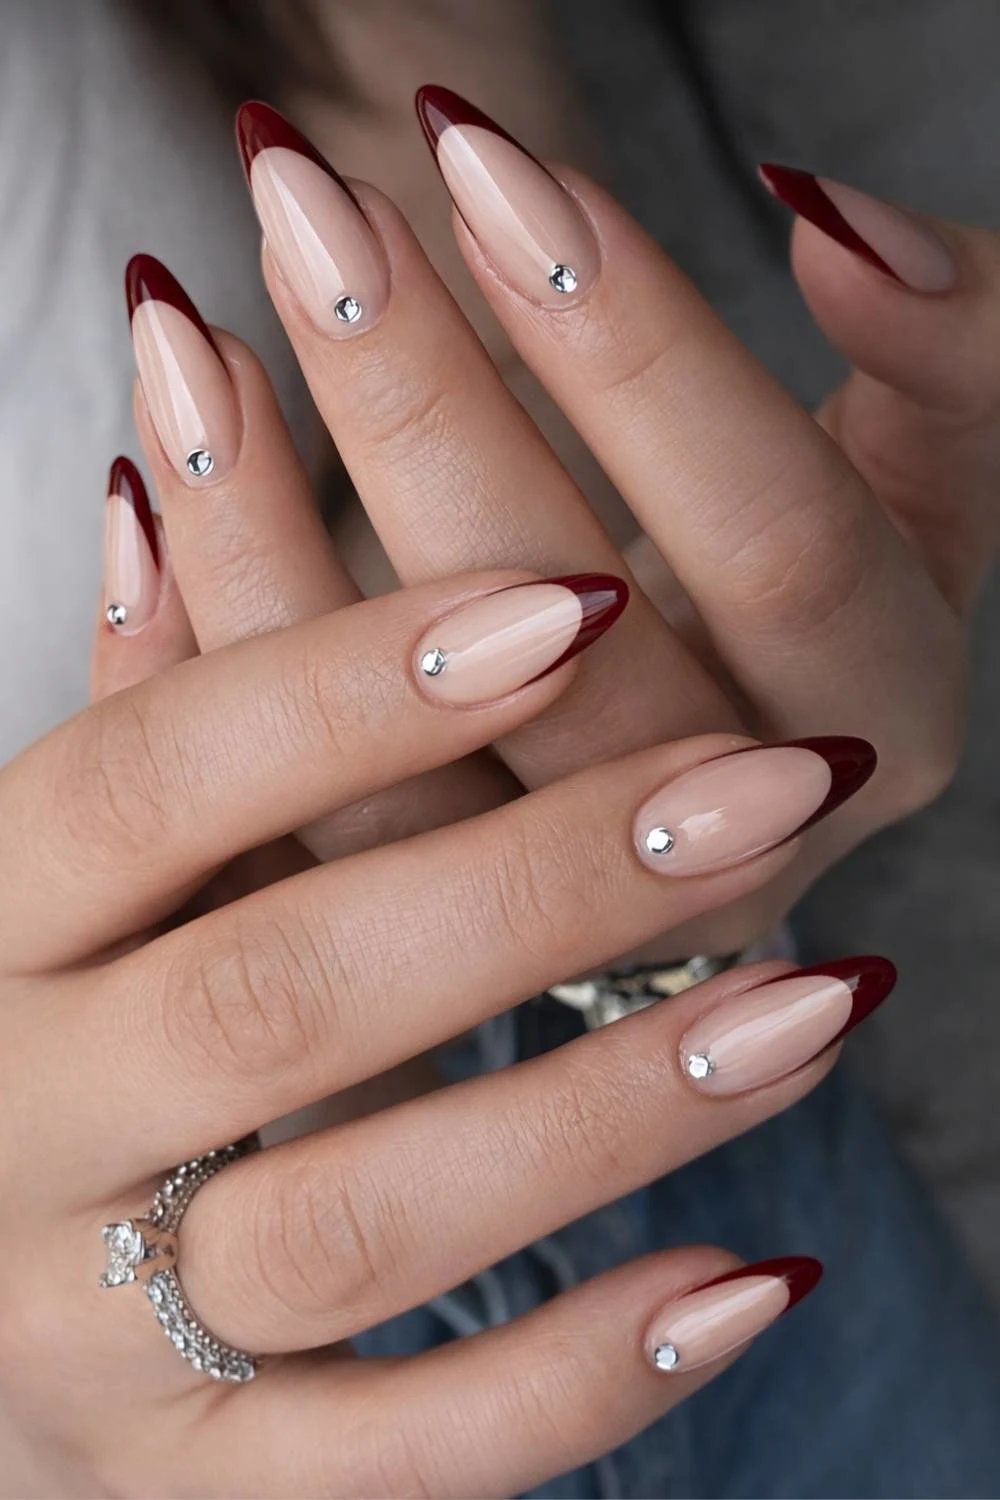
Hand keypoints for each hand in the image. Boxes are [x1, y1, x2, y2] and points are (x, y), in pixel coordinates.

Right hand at [2, 555, 877, 1493]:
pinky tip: (748, 1275)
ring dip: (608, 1110)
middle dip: (543, 886)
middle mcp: (18, 1121)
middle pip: (280, 996)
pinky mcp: (185, 1484)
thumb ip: (165, 669)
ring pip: (360, 1226)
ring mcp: (85, 1329)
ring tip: (819, 998)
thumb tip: (188, 415)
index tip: (578, 600)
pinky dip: (575, 1378)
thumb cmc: (80, 1003)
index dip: (356, 684)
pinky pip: (392, 1461)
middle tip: (773, 788)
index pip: (156, 776)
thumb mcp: (96, 849)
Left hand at [109, 98, 996, 967]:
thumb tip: (837, 224)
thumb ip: (945, 356)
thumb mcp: (923, 471)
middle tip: (316, 209)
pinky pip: (290, 808)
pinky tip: (160, 473)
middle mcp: (720, 847)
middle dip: (427, 410)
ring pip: (392, 765)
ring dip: (266, 531)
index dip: (647, 358)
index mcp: (870, 722)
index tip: (498, 174)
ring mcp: (557, 912)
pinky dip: (206, 638)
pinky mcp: (426, 914)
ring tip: (189, 331)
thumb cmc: (808, 577)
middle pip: (562, 652)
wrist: (711, 742)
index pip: (778, 546)